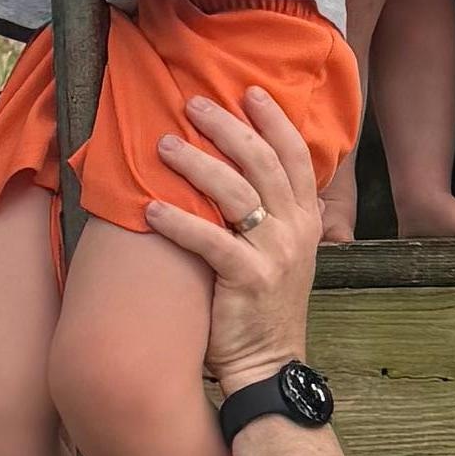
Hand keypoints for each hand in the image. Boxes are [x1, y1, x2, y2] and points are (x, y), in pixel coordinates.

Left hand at [150, 84, 328, 386]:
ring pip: (235, 192)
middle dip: (226, 127)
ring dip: (195, 164)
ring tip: (162, 145)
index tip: (249, 91)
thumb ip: (274, 213)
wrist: (268, 364)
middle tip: (192, 104)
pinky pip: (210, 240)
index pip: (295, 156)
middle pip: (262, 162)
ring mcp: (275, 254)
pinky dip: (178, 221)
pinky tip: (149, 208)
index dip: (274, 120)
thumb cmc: (264, 306)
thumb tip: (248, 172)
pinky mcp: (247, 280)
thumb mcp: (283, 253)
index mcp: (306, 220)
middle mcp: (295, 231)